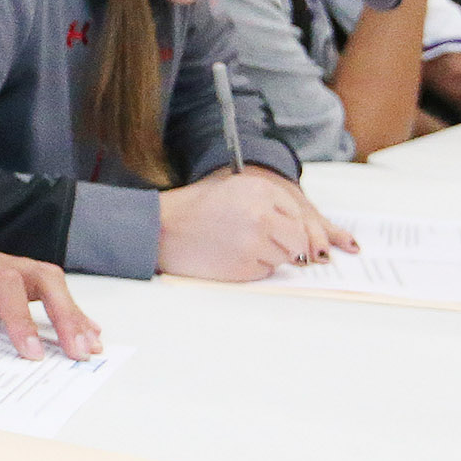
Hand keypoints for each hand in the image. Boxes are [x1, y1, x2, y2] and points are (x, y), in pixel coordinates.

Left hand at [0, 236, 100, 359]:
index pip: (2, 282)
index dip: (20, 317)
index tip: (28, 353)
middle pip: (36, 275)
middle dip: (63, 312)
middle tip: (78, 352)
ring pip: (41, 281)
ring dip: (69, 312)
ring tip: (89, 346)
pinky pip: (32, 293)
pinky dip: (59, 311)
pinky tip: (78, 330)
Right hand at [157, 164, 355, 280]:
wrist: (162, 228)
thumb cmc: (195, 208)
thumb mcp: (233, 189)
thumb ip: (268, 202)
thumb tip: (298, 227)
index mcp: (261, 190)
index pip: (297, 214)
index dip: (289, 225)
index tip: (278, 230)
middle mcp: (262, 216)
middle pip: (297, 240)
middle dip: (285, 245)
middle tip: (263, 243)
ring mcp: (255, 243)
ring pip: (283, 259)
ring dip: (268, 257)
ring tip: (239, 245)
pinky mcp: (245, 266)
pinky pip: (264, 272)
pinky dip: (252, 268)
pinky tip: (230, 256)